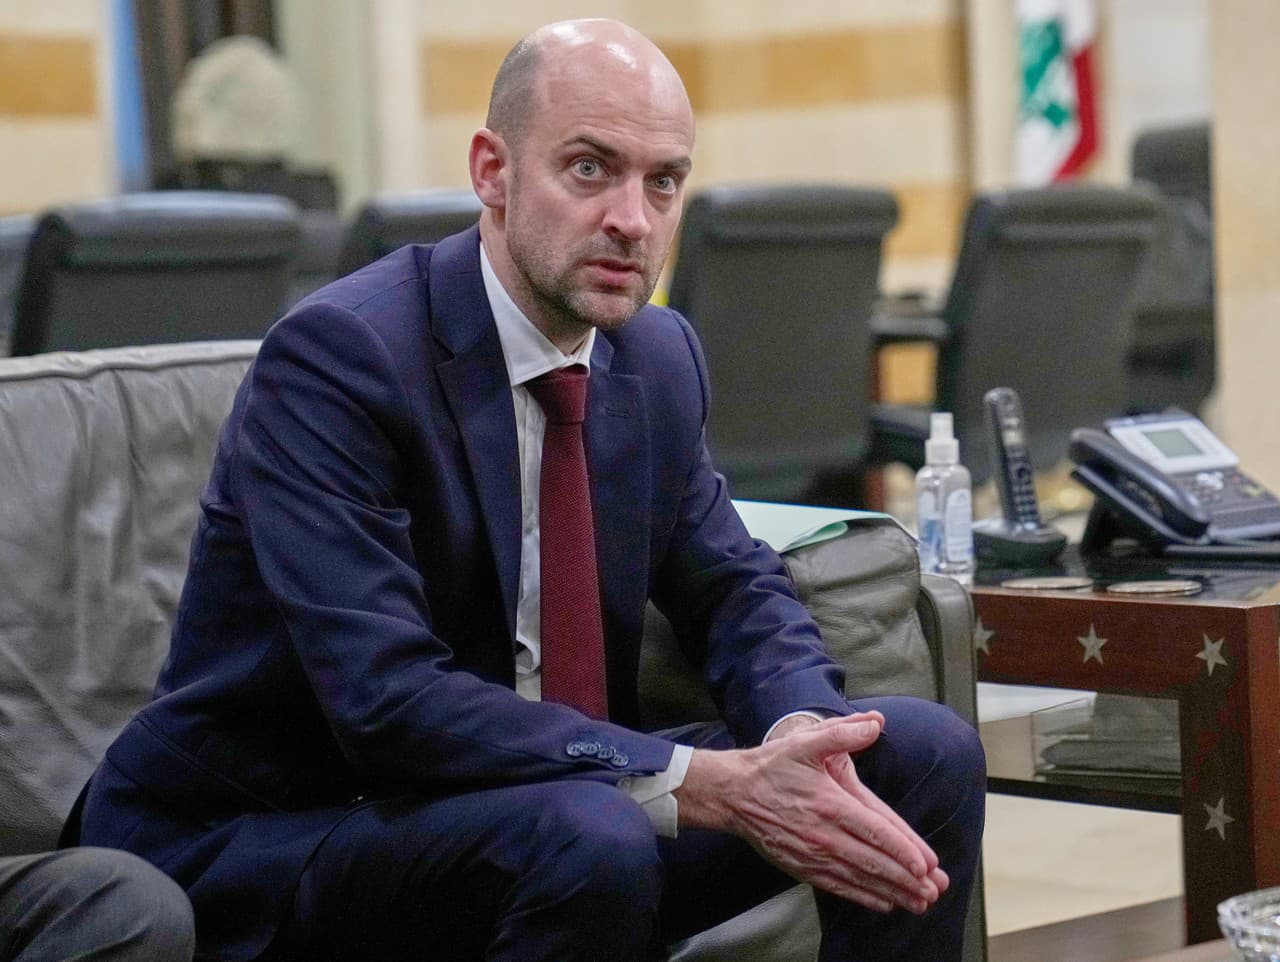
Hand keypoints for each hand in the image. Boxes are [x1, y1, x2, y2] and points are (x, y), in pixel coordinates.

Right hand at [676, 713, 946, 913]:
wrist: (733, 793)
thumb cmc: (772, 766)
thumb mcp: (806, 740)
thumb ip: (843, 732)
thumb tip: (876, 722)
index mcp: (829, 803)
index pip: (875, 831)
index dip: (903, 849)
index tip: (927, 865)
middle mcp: (822, 834)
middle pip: (872, 861)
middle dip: (907, 879)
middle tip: (934, 890)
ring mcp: (811, 854)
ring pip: (858, 878)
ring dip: (891, 893)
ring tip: (918, 903)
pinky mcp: (801, 867)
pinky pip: (837, 887)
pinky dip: (863, 897)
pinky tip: (884, 903)